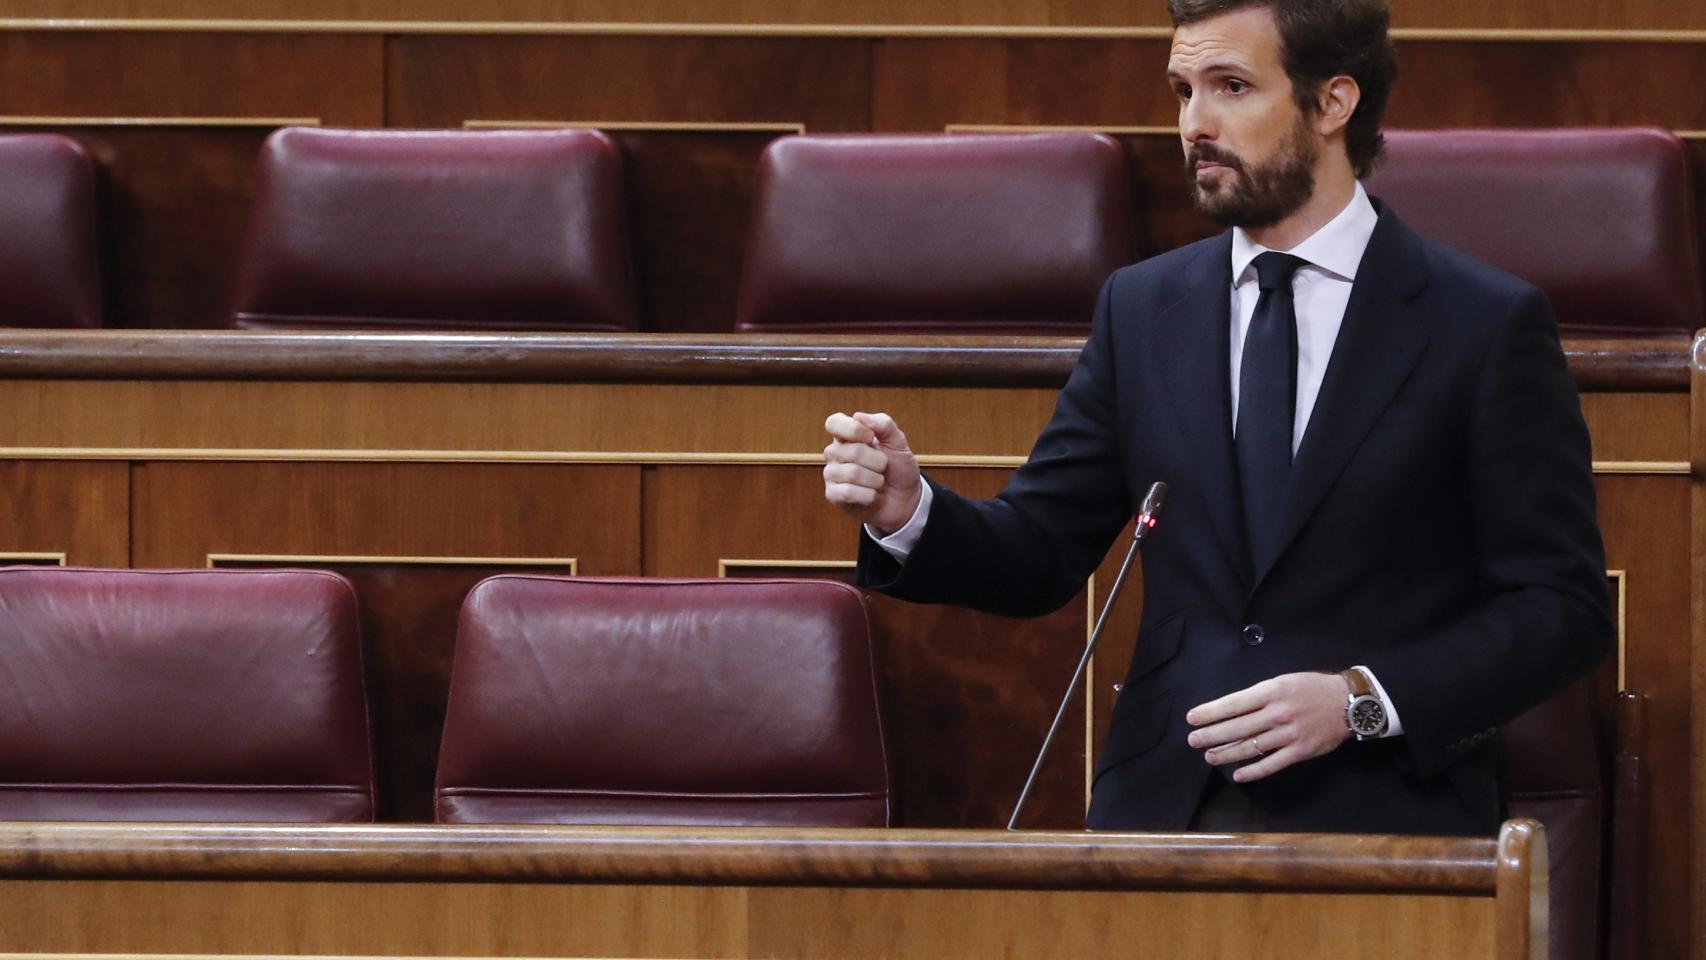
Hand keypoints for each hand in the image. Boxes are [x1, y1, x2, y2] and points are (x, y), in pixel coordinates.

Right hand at [822, 411, 922, 535]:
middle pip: (852, 451)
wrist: (905, 499)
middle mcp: (835, 452)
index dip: (854, 430)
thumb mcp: (898, 442)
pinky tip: (872, 496)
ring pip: (852, 473)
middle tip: (883, 467)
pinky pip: (848, 492)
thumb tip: (858, 416)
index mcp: (847, 435)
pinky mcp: (833, 495)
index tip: (871, 438)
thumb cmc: (898, 468)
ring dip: (876, 480)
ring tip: (879, 482)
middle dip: (878, 461)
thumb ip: (883, 424)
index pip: (834, 423)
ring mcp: (832, 474)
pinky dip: (869, 495)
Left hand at [1185, 672, 1351, 782]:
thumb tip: (1232, 709)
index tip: (1192, 718)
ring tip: (1210, 757)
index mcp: (1271, 692)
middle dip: (1211, 735)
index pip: (1233, 704)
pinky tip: (1238, 775)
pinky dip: (1254, 771)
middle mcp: (1277, 713)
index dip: (1210, 712)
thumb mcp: (1283, 681)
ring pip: (1250, 747)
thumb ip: (1259, 695)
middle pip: (1236, 727)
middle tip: (1193, 741)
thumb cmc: (1312, 688)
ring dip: (1227, 753)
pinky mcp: (1300, 751)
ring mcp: (1288, 734)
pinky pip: (1272, 764)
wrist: (1348, 703)